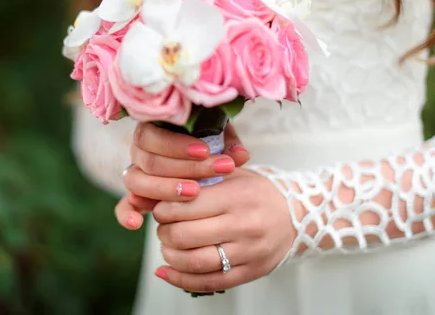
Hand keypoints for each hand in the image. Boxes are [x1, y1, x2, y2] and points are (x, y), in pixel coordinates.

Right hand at [115, 122, 249, 229]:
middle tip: (215, 172)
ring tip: (195, 193)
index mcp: (152, 129)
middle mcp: (139, 151)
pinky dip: (127, 214)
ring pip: (137, 181)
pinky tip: (137, 223)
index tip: (206, 151)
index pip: (153, 135)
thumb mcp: (217, 137)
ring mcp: (136, 175)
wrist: (204, 163)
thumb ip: (226, 143)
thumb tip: (240, 155)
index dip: (177, 144)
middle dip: (183, 168)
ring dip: (165, 189)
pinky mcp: (136, 198)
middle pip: (149, 161)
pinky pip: (123, 207)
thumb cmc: (209, 144)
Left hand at [152, 168, 297, 292]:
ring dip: (170, 255)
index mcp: (236, 196)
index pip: (184, 205)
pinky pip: (208, 283)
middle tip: (163, 226)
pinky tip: (165, 272)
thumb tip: (156, 187)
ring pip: (194, 262)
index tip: (160, 207)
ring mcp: (248, 252)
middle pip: (184, 235)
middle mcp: (243, 225)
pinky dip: (180, 280)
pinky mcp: (250, 272)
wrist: (299, 215)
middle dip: (163, 231)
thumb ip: (197, 178)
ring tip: (167, 245)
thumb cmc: (256, 192)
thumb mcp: (231, 174)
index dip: (163, 208)